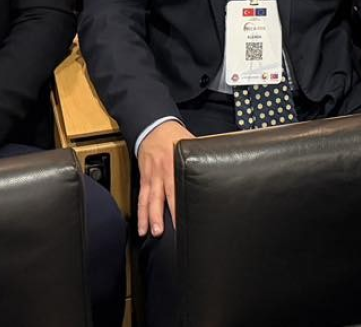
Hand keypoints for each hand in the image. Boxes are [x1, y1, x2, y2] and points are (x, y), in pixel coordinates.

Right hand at [136, 120, 194, 237]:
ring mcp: (152, 177)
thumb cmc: (174, 136)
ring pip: (148, 200)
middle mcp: (162, 172)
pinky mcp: (145, 179)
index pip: (178, 187)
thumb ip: (200, 156)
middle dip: (160, 215)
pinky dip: (140, 213)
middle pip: (161, 196)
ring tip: (149, 232)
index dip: (181, 202)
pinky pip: (142, 198)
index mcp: (175, 163)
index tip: (186, 217)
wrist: (153, 127)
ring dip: (148, 217)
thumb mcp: (189, 143)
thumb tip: (219, 164)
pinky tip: (142, 226)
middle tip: (161, 231)